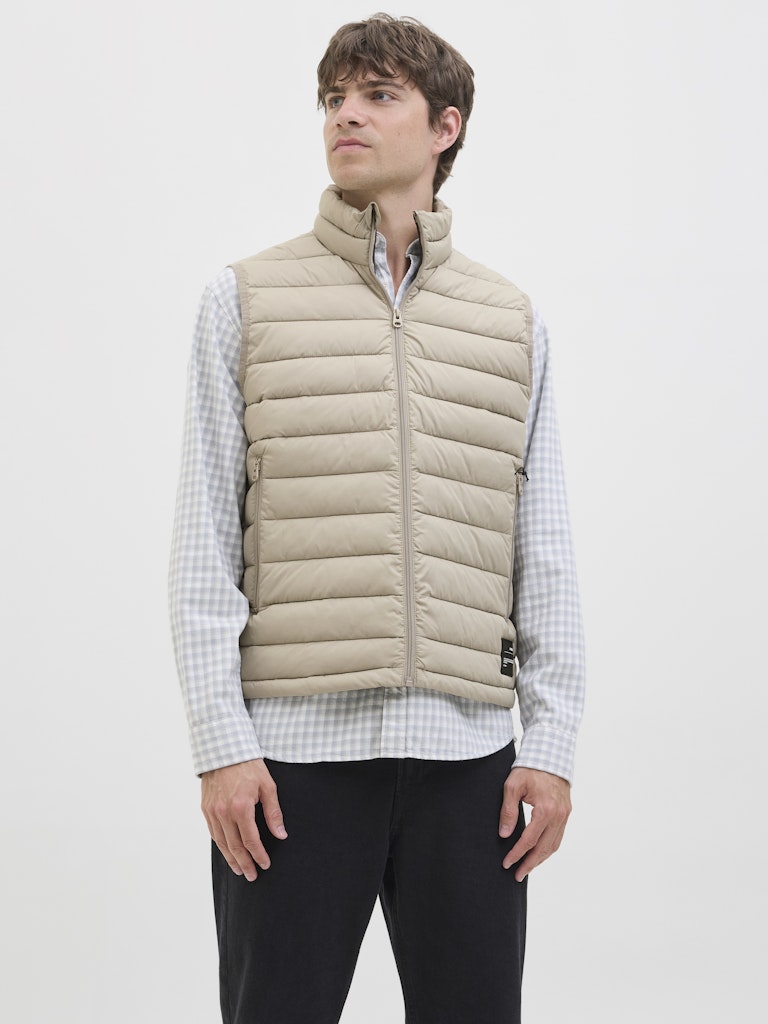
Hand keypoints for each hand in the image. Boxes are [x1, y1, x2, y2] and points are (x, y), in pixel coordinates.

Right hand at [201, 758, 287, 880]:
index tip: (265, 865)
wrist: (225, 750)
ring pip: (221, 843)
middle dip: (245, 863)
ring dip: (231, 859)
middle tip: (252, 875)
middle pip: (235, 847)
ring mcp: (213, 811)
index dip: (259, 855)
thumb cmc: (249, 766)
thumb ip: (274, 813)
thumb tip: (280, 834)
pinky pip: (213, 833)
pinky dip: (221, 845)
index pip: (251, 840)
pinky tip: (227, 852)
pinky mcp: (206, 808)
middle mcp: (224, 812)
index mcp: (241, 807)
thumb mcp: (268, 786)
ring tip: (240, 869)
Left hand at [498, 766, 570, 880]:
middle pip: (544, 848)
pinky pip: (558, 837)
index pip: (529, 840)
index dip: (517, 854)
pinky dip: (548, 848)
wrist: (549, 755)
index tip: (506, 863)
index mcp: (545, 810)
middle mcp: (559, 815)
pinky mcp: (566, 813)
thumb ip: (508, 811)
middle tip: (517, 875)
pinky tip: (538, 853)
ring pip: (553, 845)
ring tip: (527, 868)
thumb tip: (504, 835)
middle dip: (530, 864)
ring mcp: (565, 815)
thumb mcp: (512, 786)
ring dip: (540, 859)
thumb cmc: (529, 769)